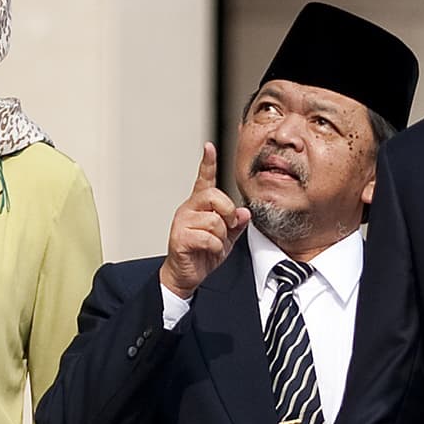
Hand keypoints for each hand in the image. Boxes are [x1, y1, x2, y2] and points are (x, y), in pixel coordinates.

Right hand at [159, 143, 250, 299]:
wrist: (186, 276)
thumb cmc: (203, 254)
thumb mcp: (227, 238)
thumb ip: (236, 224)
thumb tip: (244, 213)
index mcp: (200, 205)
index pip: (204, 179)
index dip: (207, 163)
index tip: (209, 147)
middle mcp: (189, 208)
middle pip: (214, 196)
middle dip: (227, 212)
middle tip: (226, 227)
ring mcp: (182, 222)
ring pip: (214, 220)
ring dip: (221, 236)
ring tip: (214, 245)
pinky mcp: (180, 237)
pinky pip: (207, 237)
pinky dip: (215, 247)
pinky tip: (209, 251)